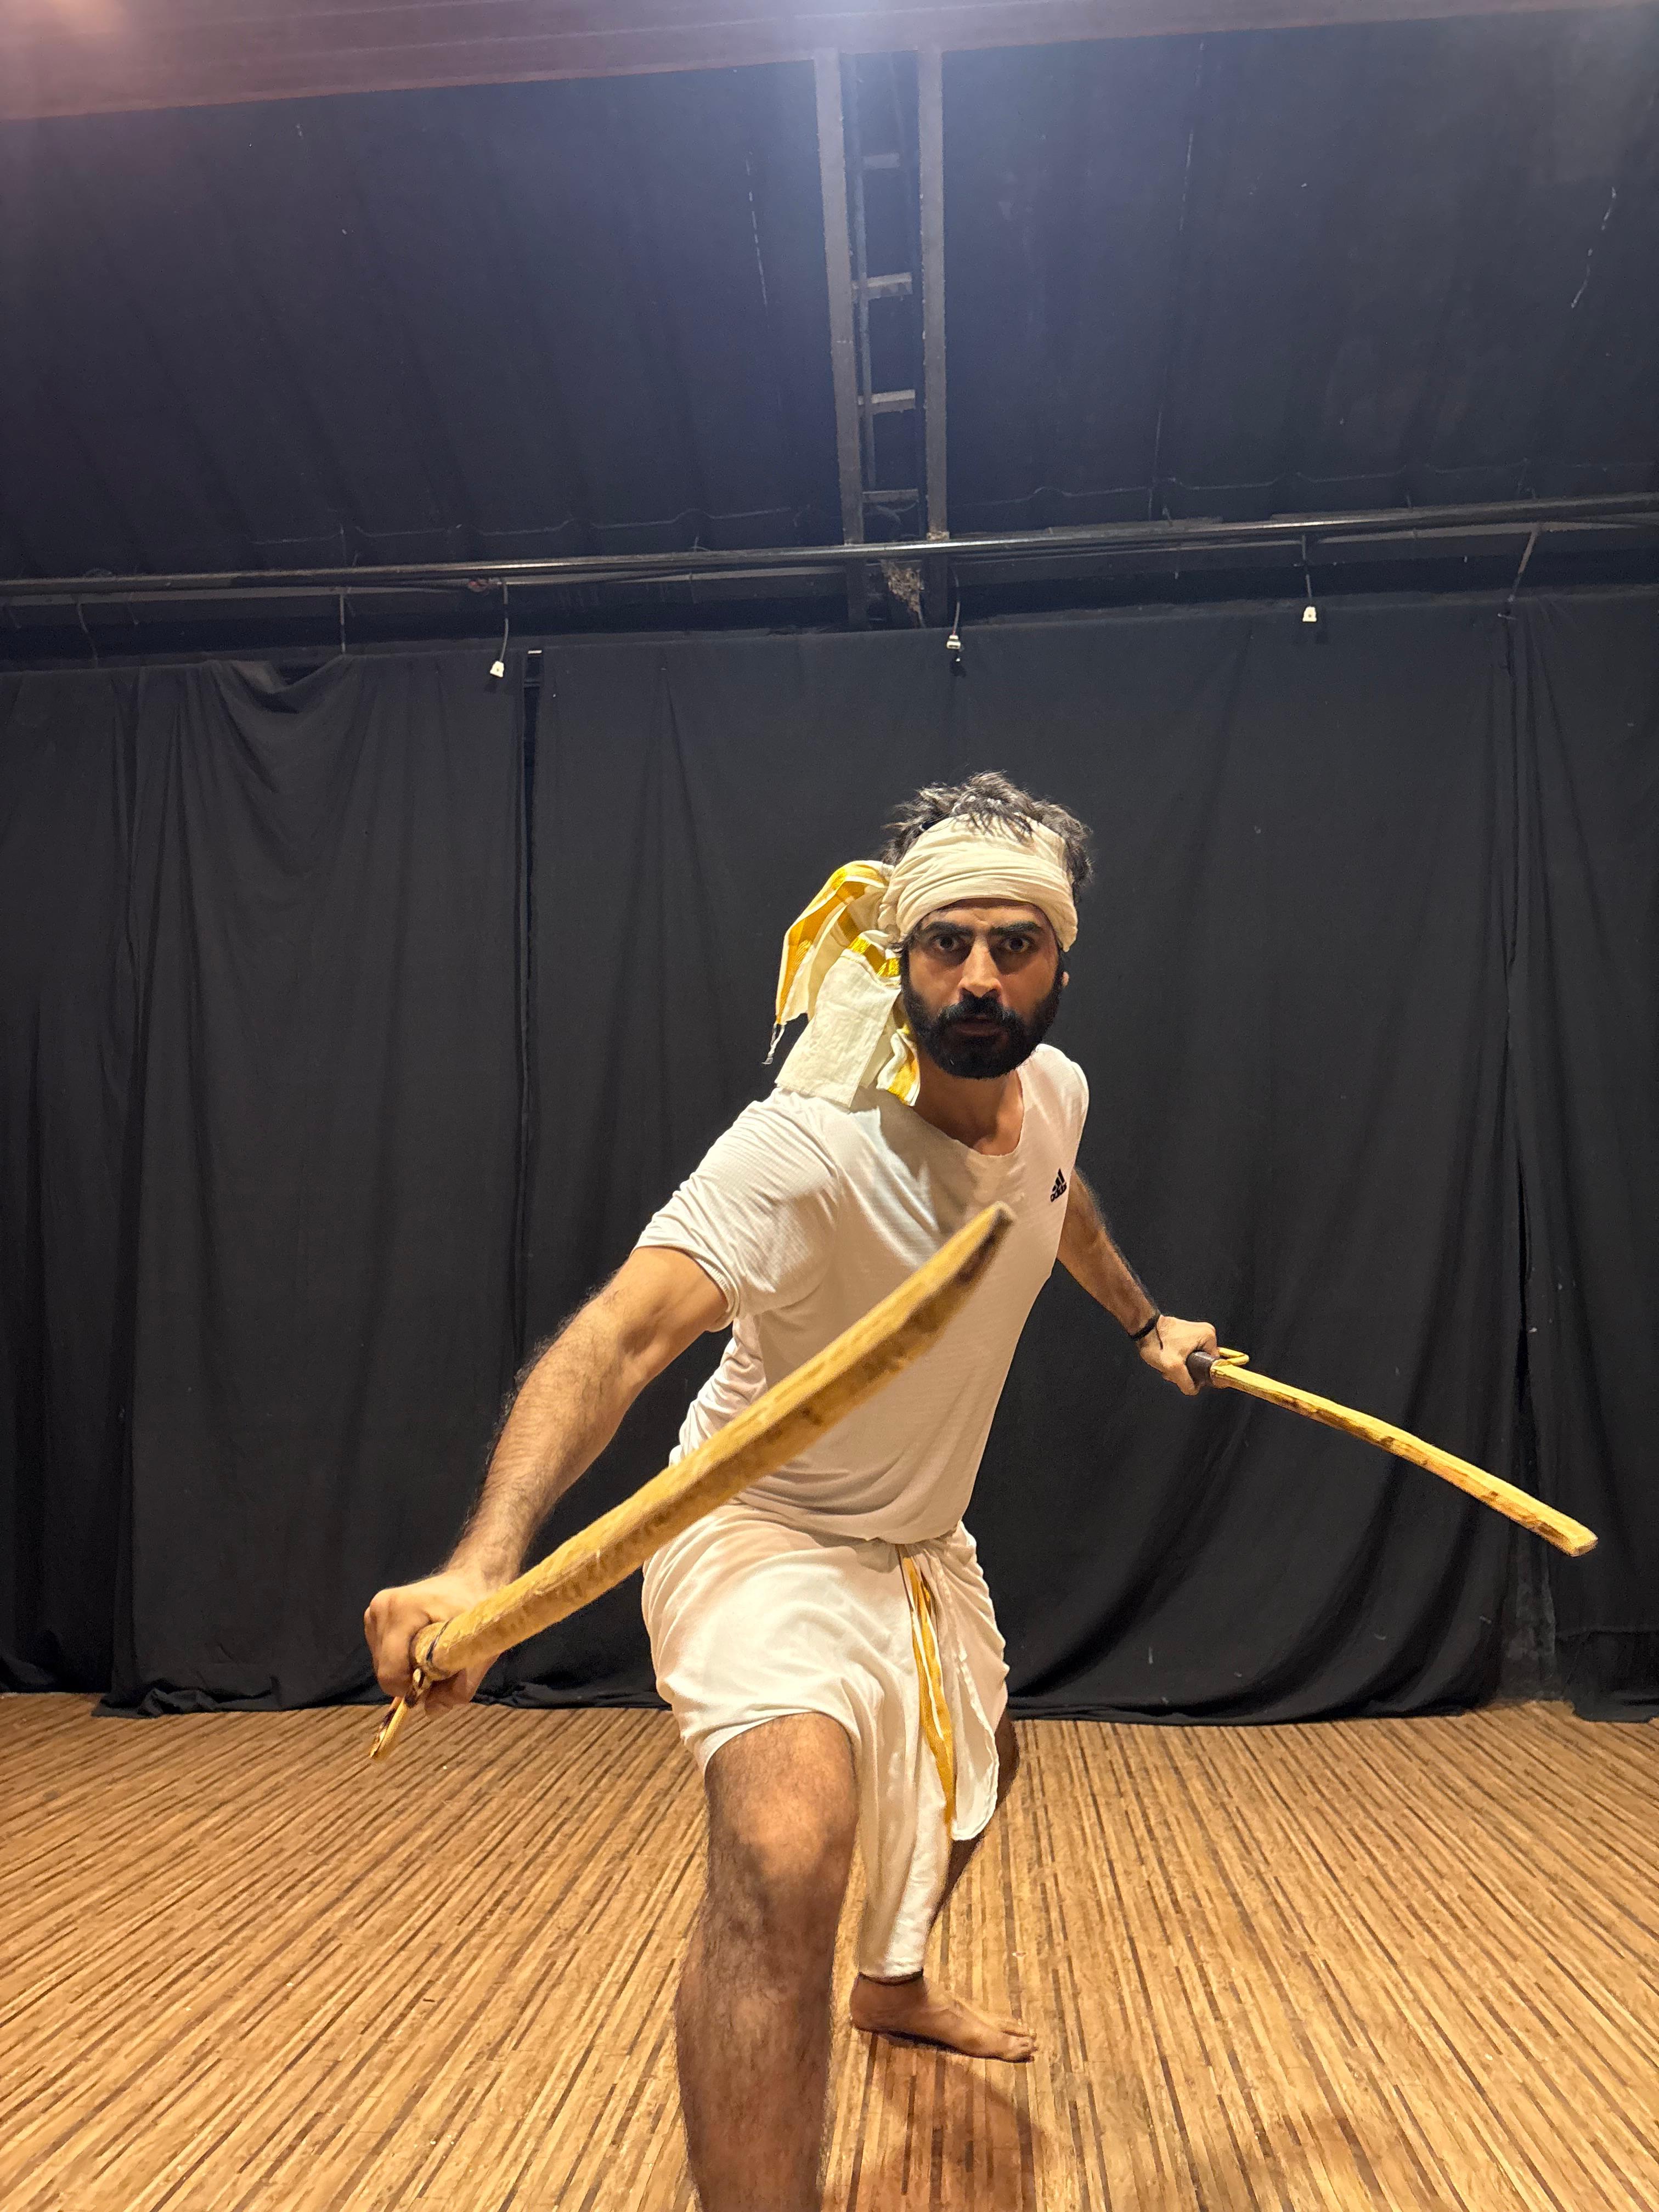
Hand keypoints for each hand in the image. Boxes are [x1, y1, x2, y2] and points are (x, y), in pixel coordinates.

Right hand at [363, 1567, 498, 1713]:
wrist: (472, 1578)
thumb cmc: (478, 1609)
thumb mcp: (480, 1650)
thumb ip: (460, 1686)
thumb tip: (431, 1711)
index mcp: (402, 1610)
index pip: (390, 1672)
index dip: (412, 1689)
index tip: (438, 1683)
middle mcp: (380, 1608)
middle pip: (385, 1670)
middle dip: (411, 1679)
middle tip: (441, 1667)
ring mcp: (374, 1610)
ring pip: (382, 1664)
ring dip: (406, 1669)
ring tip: (432, 1652)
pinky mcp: (373, 1615)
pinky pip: (382, 1653)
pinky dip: (401, 1658)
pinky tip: (420, 1644)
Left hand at [1137, 1313, 1217, 1396]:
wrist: (1143, 1327)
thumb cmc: (1157, 1342)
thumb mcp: (1173, 1366)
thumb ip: (1186, 1382)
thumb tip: (1193, 1390)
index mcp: (1209, 1337)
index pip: (1211, 1365)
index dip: (1199, 1375)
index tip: (1184, 1375)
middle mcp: (1206, 1333)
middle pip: (1202, 1363)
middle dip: (1187, 1371)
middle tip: (1173, 1371)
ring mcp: (1196, 1332)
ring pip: (1194, 1360)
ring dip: (1181, 1367)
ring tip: (1167, 1366)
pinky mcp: (1187, 1334)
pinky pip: (1188, 1353)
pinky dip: (1178, 1360)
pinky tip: (1167, 1361)